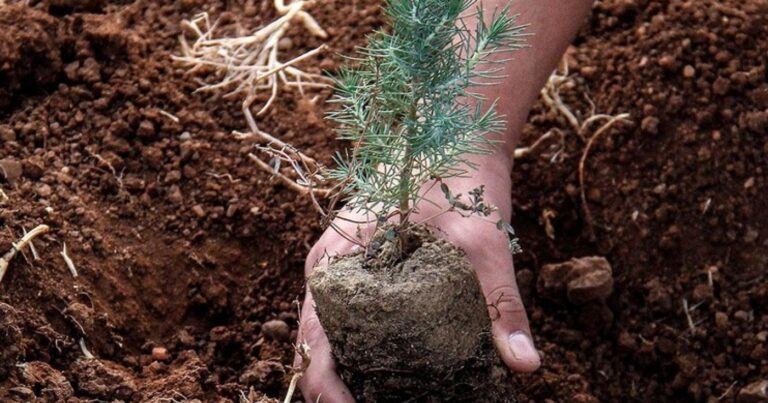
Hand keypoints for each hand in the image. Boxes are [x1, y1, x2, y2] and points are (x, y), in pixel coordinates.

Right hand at [295, 157, 540, 401]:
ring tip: (391, 398)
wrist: (452, 131)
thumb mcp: (480, 241)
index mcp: (335, 265)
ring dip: (354, 375)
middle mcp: (330, 273)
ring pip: (333, 339)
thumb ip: (500, 304)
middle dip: (343, 391)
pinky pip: (352, 320)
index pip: (313, 346)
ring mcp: (344, 271)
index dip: (328, 392)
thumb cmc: (456, 176)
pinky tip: (404, 371)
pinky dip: (368, 352)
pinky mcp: (364, 270)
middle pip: (318, 351)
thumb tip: (524, 364)